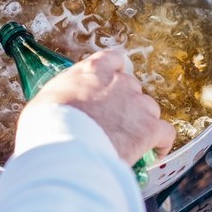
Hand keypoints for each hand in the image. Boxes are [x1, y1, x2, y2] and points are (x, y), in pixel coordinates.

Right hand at [24, 49, 176, 164]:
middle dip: (125, 102)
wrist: (64, 145)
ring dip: (141, 121)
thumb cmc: (47, 123)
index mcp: (94, 70)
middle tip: (112, 121)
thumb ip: (61, 98)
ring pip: (149, 108)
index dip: (114, 73)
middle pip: (131, 87)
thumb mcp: (46, 100)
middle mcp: (120, 82)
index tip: (109, 84)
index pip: (113, 59)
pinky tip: (155, 151)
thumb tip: (53, 110)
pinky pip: (165, 133)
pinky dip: (161, 142)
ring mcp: (137, 105)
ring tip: (129, 138)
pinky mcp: (149, 129)